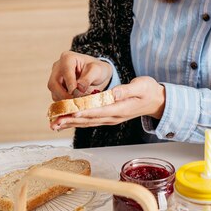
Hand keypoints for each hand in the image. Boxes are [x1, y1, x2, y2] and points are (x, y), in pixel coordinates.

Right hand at [47, 51, 112, 100]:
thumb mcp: (97, 71)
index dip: (70, 84)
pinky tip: (75, 102)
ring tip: (79, 101)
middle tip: (76, 101)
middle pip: (53, 83)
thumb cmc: (96, 69)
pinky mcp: (56, 87)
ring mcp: (55, 77)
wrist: (95, 74)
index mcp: (67, 58)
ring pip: (53, 91)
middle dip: (64, 95)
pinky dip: (65, 102)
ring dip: (64, 99)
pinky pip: (56, 96)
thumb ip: (88, 79)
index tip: (77, 94)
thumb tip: (78, 89)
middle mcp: (58, 67)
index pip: (65, 71)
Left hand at [51, 76, 165, 129]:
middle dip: (71, 120)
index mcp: (121, 109)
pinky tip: (66, 121)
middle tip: (55, 121)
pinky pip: (89, 121)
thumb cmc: (148, 91)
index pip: (100, 111)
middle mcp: (113, 117)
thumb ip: (126, 90)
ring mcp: (110, 119)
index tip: (72, 111)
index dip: (85, 111)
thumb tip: (113, 93)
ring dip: (70, 123)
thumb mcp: (141, 86)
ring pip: (87, 122)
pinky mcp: (107, 117)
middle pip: (89, 120)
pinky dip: (76, 121)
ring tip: (54, 124)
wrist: (156, 101)